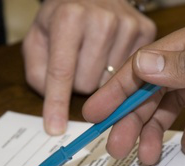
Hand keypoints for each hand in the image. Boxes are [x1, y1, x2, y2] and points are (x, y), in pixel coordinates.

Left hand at [23, 0, 155, 134]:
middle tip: (78, 64)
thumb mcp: (38, 38)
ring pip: (110, 84)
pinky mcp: (146, 31)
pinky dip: (117, 72)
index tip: (55, 128)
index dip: (57, 104)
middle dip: (78, 84)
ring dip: (99, 79)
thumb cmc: (64, 17)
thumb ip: (38, 72)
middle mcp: (102, 19)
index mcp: (69, 17)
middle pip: (88, 85)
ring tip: (95, 56)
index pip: (62, 72)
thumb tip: (55, 106)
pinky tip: (111, 54)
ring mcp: (128, 25)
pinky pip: (131, 75)